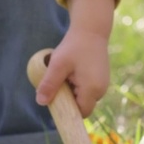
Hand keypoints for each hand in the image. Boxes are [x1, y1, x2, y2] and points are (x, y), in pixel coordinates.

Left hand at [34, 0, 115, 116]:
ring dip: (73, 91)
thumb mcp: (58, 64)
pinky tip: (73, 70)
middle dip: (69, 99)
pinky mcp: (101, 78)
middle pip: (82, 106)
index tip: (56, 99)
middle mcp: (101, 90)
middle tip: (59, 82)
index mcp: (92, 89)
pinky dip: (78, 84)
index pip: (80, 113)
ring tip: (67, 73)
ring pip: (84, 97)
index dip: (67, 110)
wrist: (91, 30)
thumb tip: (41, 102)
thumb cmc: (74, 46)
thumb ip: (49, 84)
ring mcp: (103, 84)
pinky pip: (88, 89)